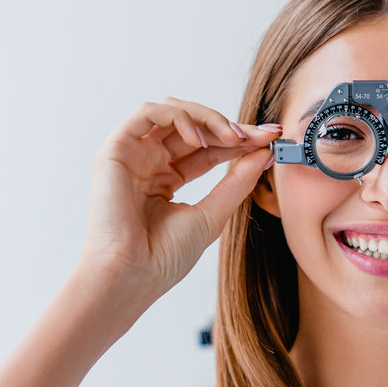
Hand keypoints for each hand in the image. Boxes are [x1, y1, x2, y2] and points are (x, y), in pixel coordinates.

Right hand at [81, 97, 279, 300]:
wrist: (132, 276)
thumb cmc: (165, 257)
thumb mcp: (213, 214)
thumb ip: (237, 182)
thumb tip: (265, 153)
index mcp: (167, 179)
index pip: (209, 149)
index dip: (240, 141)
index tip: (271, 140)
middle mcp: (149, 162)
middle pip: (194, 127)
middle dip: (230, 126)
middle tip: (260, 136)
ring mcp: (133, 154)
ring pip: (173, 111)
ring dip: (208, 118)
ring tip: (233, 138)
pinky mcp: (116, 149)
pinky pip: (148, 112)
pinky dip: (179, 117)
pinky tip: (200, 138)